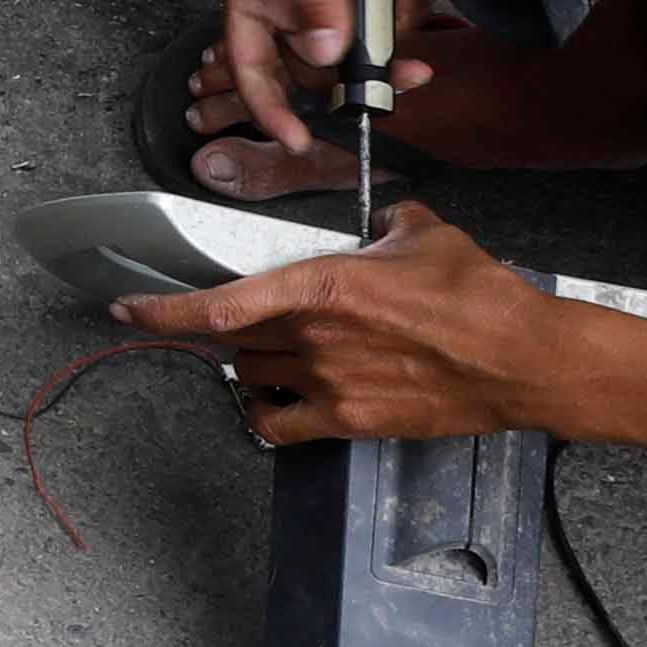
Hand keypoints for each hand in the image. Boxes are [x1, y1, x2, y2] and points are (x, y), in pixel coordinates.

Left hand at [115, 206, 574, 443]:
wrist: (520, 359)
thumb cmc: (478, 296)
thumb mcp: (424, 236)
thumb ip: (387, 224)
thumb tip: (383, 220)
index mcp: (322, 285)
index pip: (221, 303)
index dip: (163, 312)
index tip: (126, 310)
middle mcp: (313, 337)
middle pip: (232, 342)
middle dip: (220, 333)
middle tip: (224, 326)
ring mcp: (328, 383)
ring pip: (252, 379)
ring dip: (251, 366)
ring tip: (277, 355)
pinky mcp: (348, 422)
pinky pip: (278, 426)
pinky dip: (268, 414)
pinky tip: (280, 402)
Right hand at [211, 0, 435, 164]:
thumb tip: (321, 56)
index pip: (247, 62)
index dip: (268, 106)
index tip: (298, 140)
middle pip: (311, 66)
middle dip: (360, 68)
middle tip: (404, 72)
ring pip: (355, 50)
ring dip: (392, 28)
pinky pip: (384, 26)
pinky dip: (404, 6)